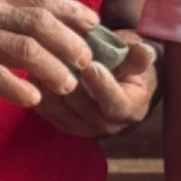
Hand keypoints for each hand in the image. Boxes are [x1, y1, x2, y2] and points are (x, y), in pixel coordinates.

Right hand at [0, 0, 97, 107]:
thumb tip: (38, 19)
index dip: (72, 9)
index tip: (92, 24)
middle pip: (40, 22)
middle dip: (70, 42)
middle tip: (86, 61)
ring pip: (26, 50)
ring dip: (53, 69)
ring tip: (67, 84)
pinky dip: (21, 89)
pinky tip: (33, 100)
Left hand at [36, 34, 157, 137]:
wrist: (116, 82)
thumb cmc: (128, 65)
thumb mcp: (136, 57)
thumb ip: (137, 56)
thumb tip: (143, 52)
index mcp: (131, 109)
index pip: (115, 104)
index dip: (101, 86)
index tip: (90, 66)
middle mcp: (107, 125)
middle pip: (81, 106)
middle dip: (69, 80)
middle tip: (57, 55)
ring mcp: (82, 128)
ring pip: (59, 108)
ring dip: (50, 83)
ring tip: (44, 58)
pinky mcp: (62, 125)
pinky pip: (44, 109)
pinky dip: (39, 90)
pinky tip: (37, 70)